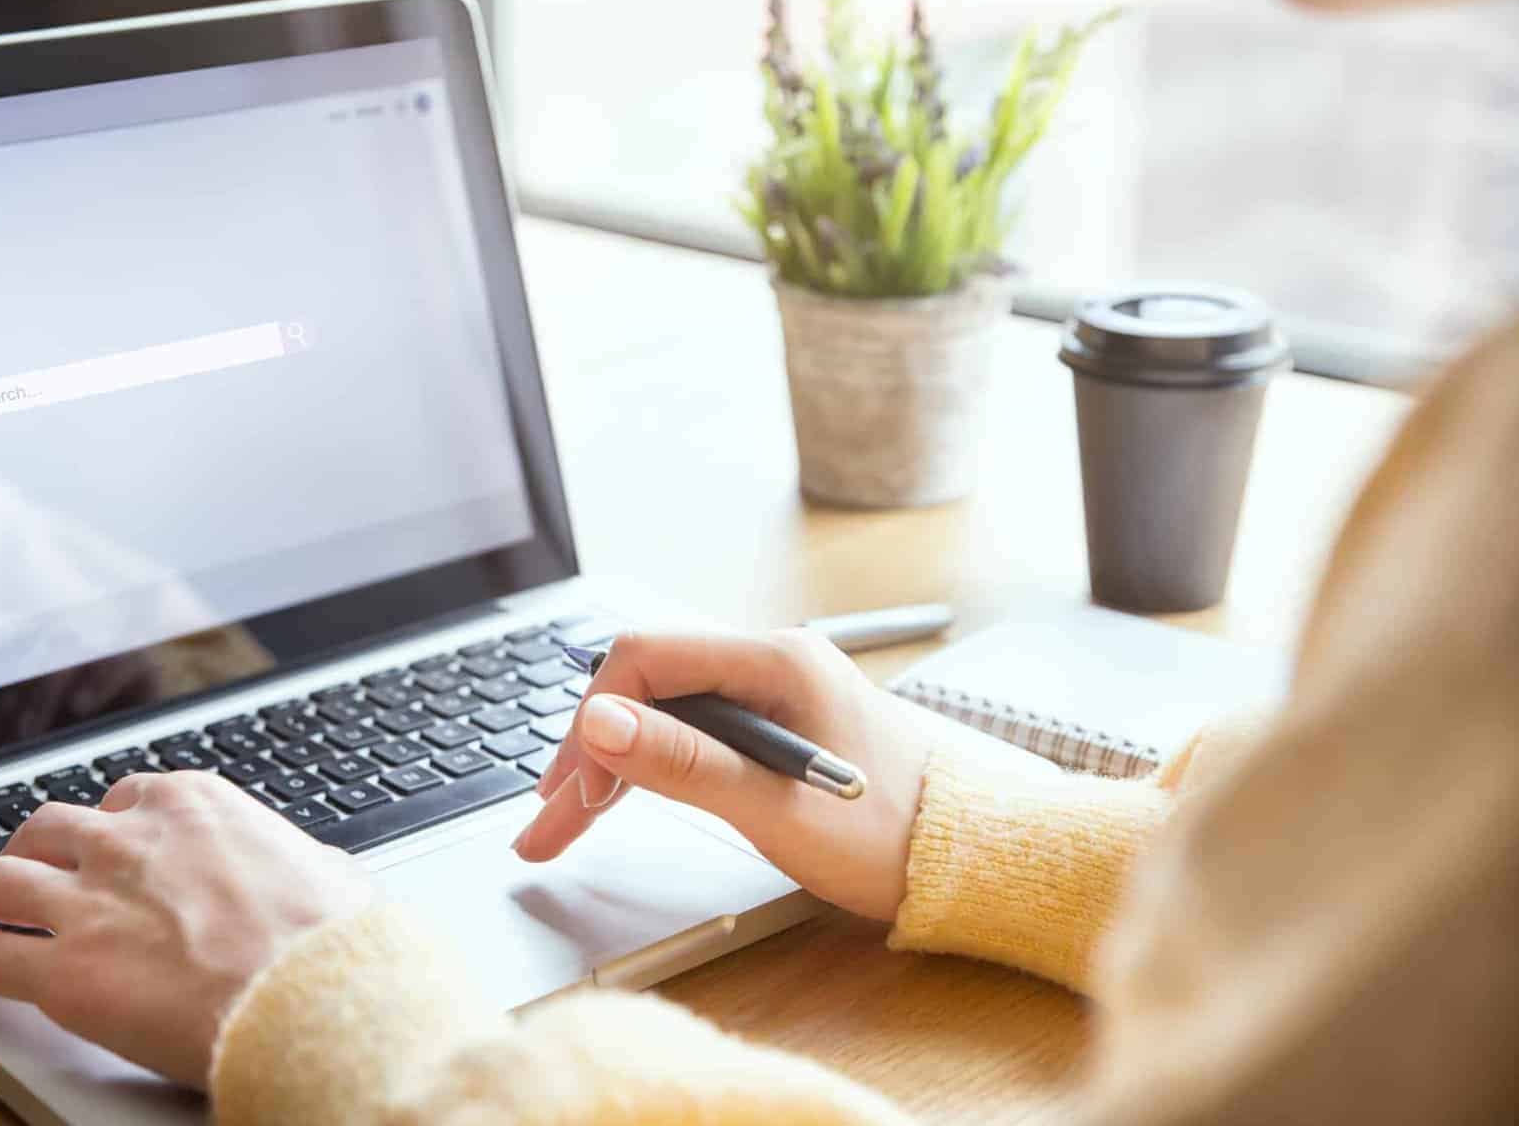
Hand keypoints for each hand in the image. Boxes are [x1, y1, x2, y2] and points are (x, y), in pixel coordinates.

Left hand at [0, 771, 372, 1088]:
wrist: (311, 996)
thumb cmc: (332, 944)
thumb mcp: (332, 876)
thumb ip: (307, 867)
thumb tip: (327, 875)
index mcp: (194, 806)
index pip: (129, 798)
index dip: (109, 824)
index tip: (103, 840)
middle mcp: (130, 839)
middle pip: (52, 828)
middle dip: (31, 846)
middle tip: (22, 866)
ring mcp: (88, 901)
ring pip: (0, 878)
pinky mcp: (61, 971)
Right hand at [512, 629, 935, 922]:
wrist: (971, 858)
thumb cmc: (891, 835)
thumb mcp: (776, 807)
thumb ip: (684, 763)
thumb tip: (599, 723)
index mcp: (773, 661)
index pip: (644, 660)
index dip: (592, 720)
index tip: (568, 790)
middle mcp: (769, 662)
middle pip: (645, 688)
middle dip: (588, 754)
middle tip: (547, 825)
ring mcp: (773, 692)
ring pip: (662, 713)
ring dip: (610, 766)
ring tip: (563, 826)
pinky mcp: (776, 725)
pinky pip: (691, 732)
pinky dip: (649, 767)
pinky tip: (618, 802)